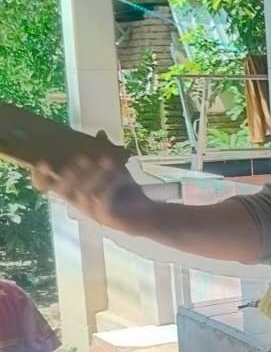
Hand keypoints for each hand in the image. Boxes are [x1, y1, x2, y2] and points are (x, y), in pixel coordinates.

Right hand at [31, 132, 150, 233]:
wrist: (147, 213)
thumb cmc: (126, 192)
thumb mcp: (116, 170)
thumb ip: (106, 152)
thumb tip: (100, 133)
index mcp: (74, 192)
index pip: (50, 187)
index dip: (42, 177)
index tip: (42, 163)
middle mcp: (79, 203)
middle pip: (64, 191)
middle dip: (70, 174)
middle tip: (80, 159)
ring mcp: (91, 212)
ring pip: (86, 193)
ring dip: (96, 175)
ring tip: (106, 160)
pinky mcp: (106, 218)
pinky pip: (103, 200)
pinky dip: (110, 185)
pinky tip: (119, 174)